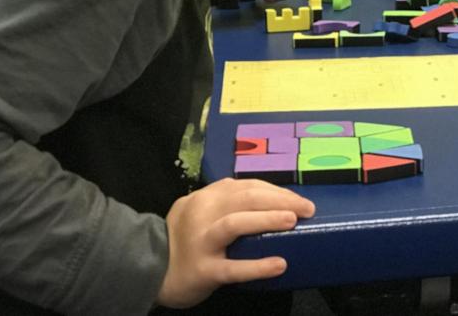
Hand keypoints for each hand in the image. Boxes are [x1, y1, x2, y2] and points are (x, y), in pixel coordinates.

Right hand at [156, 177, 314, 308]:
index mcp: (207, 196)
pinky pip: (232, 267)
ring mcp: (201, 241)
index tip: (298, 198)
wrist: (151, 269)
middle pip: (245, 199)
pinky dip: (257, 266)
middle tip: (306, 208)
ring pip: (235, 223)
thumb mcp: (200, 211)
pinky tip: (279, 264)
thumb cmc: (185, 238)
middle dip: (280, 200)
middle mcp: (203, 213)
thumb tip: (273, 202)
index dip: (276, 190)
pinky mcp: (202, 269)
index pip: (246, 186)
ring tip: (292, 221)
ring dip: (266, 219)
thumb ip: (226, 203)